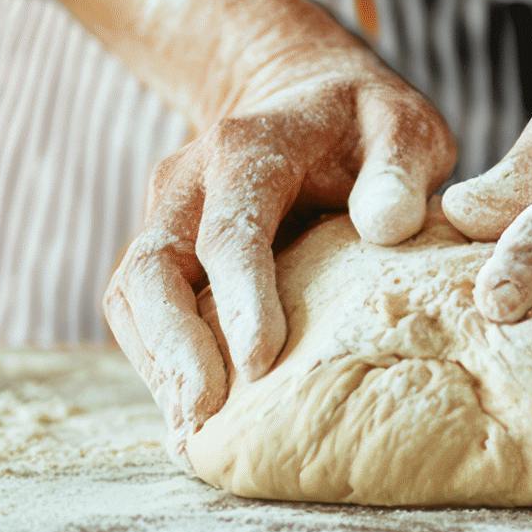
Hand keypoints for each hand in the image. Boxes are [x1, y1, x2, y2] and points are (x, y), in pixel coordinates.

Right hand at [102, 40, 454, 447]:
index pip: (231, 228)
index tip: (262, 360)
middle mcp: (189, 181)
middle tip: (204, 417)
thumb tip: (387, 224)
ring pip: (131, 295)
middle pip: (152, 267)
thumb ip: (399, 168)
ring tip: (191, 433)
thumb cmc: (362, 123)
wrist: (301, 97)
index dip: (240, 296)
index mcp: (248, 147)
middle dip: (174, 346)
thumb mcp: (400, 125)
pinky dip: (156, 364)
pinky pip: (139, 312)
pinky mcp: (162, 251)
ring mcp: (166, 217)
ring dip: (157, 365)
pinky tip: (188, 416)